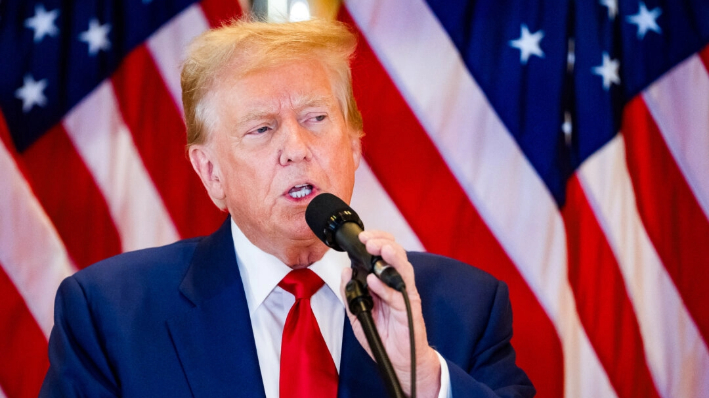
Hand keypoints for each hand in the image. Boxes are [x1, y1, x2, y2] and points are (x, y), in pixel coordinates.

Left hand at [340, 230, 440, 397]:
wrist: (398, 361)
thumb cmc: (383, 336)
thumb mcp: (358, 314)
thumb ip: (350, 293)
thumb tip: (345, 272)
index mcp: (385, 282)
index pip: (383, 253)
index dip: (375, 241)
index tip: (361, 236)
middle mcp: (397, 285)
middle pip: (395, 254)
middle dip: (382, 242)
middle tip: (368, 240)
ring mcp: (405, 296)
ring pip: (402, 268)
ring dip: (390, 256)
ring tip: (377, 249)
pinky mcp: (409, 309)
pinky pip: (398, 295)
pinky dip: (385, 287)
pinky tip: (375, 280)